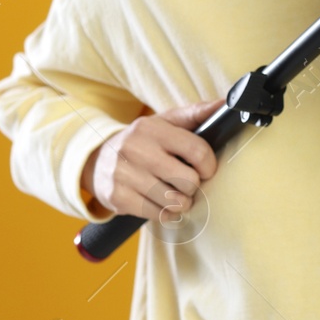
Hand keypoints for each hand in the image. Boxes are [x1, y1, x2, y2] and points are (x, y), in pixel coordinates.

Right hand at [81, 98, 223, 220]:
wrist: (95, 161)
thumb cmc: (141, 141)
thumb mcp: (164, 122)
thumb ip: (195, 113)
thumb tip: (224, 104)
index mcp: (151, 128)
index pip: (197, 150)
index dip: (209, 166)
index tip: (205, 170)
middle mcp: (136, 149)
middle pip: (188, 181)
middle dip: (192, 186)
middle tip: (185, 183)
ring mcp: (124, 175)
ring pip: (174, 202)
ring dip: (180, 203)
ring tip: (173, 194)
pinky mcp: (118, 198)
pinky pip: (158, 215)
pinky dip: (165, 213)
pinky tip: (159, 203)